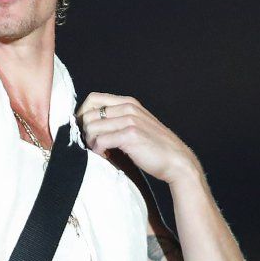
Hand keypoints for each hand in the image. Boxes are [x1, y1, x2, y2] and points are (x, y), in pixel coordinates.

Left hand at [76, 92, 198, 184]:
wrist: (176, 161)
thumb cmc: (155, 146)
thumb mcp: (137, 124)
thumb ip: (118, 119)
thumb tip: (91, 124)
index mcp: (129, 102)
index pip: (93, 99)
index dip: (83, 114)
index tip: (85, 129)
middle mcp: (128, 108)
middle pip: (88, 114)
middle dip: (85, 132)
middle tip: (93, 144)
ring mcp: (130, 120)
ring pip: (92, 128)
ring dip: (91, 143)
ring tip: (101, 151)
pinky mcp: (130, 136)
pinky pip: (101, 141)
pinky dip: (99, 151)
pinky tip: (106, 155)